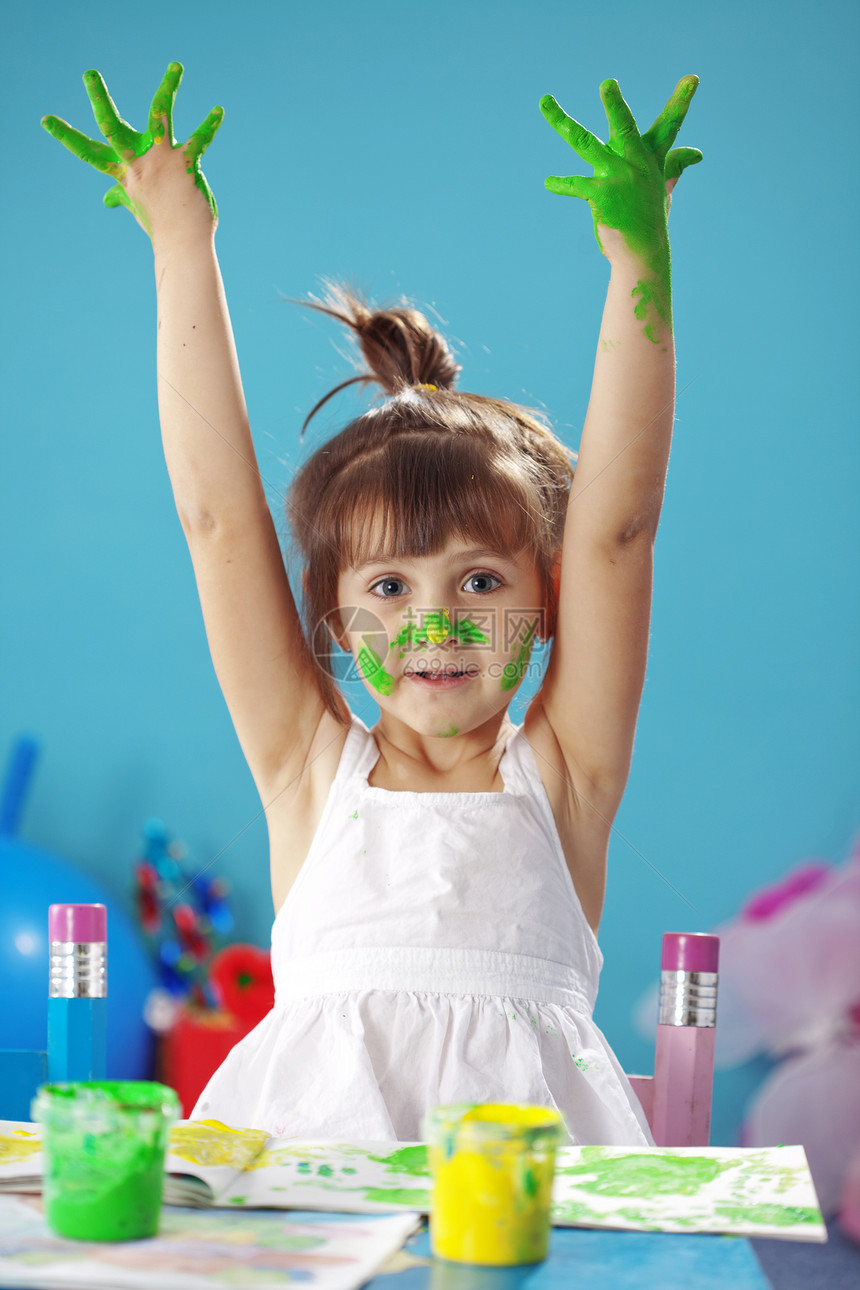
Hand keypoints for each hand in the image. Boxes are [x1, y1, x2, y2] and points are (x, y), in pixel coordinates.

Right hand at [42, 63, 222, 236]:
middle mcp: (139, 164)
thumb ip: (122, 195)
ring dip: (167, 89)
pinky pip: (198, 139)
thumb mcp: (137, 208)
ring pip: (159, 117)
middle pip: (112, 128)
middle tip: (89, 74)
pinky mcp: (186, 164)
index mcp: (125, 173)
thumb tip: (107, 199)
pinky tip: (218, 111)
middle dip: (99, 100)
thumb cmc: (161, 225)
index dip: (67, 137)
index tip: (46, 120)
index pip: (91, 153)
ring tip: (176, 67)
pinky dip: (209, 125)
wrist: (182, 243)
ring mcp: (162, 161)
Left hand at [540, 76, 700, 265]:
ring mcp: (617, 178)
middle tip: (607, 84)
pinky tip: (548, 183)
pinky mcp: (601, 194)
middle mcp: (635, 163)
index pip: (669, 127)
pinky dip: (560, 184)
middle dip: (615, 106)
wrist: (642, 253)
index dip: (681, 102)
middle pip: (624, 127)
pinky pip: (575, 184)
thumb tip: (696, 154)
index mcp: (652, 158)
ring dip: (564, 123)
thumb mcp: (664, 188)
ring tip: (545, 102)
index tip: (693, 77)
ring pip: (585, 143)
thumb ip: (674, 166)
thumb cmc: (650, 219)